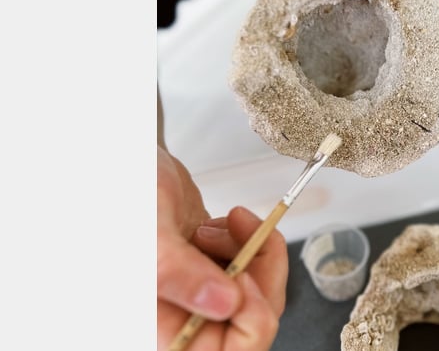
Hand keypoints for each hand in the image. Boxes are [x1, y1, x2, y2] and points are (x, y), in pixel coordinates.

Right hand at [157, 145, 287, 349]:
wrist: (137, 159)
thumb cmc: (131, 193)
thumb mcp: (149, 234)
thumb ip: (179, 273)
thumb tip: (225, 305)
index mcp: (159, 327)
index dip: (248, 322)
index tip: (244, 278)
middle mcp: (182, 317)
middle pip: (251, 324)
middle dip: (260, 278)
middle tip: (251, 240)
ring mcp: (203, 293)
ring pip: (259, 294)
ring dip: (255, 254)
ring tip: (219, 226)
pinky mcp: (219, 271)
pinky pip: (256, 270)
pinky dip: (254, 242)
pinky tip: (225, 225)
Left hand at [281, 0, 438, 76]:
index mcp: (399, 52)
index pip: (371, 78)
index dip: (346, 88)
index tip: (322, 92)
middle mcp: (374, 34)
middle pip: (337, 49)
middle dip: (310, 52)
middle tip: (287, 51)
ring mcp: (359, 6)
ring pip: (324, 15)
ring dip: (300, 11)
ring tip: (280, 6)